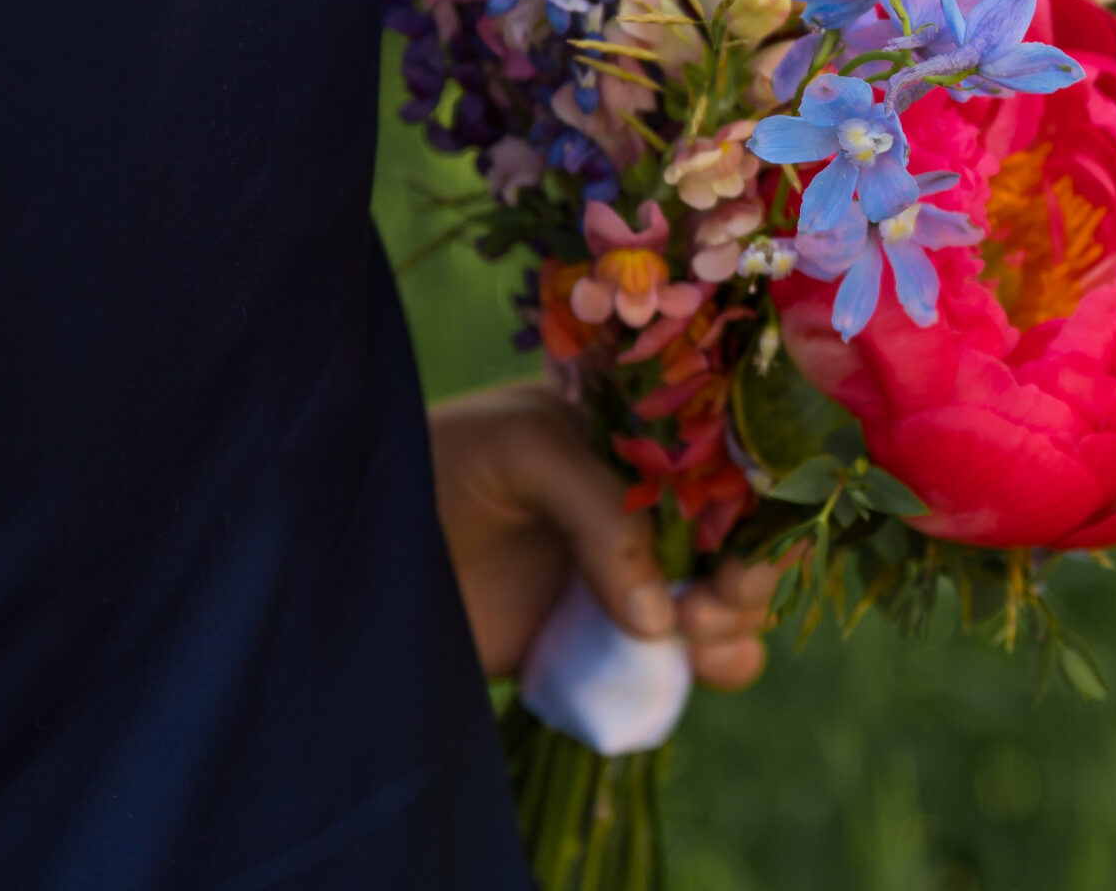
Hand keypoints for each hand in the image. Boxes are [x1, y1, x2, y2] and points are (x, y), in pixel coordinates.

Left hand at [428, 381, 780, 689]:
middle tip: (712, 600)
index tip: (743, 545)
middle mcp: (647, 512)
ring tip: (692, 638)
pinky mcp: (593, 647)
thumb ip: (604, 513)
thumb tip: (664, 619)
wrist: (354, 545)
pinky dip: (694, 674)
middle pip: (744, 545)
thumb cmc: (439, 463)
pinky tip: (678, 668)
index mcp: (643, 441)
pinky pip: (669, 669)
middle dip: (750, 575)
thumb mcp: (526, 449)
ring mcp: (624, 582)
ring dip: (734, 628)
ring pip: (724, 611)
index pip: (734, 468)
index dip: (761, 504)